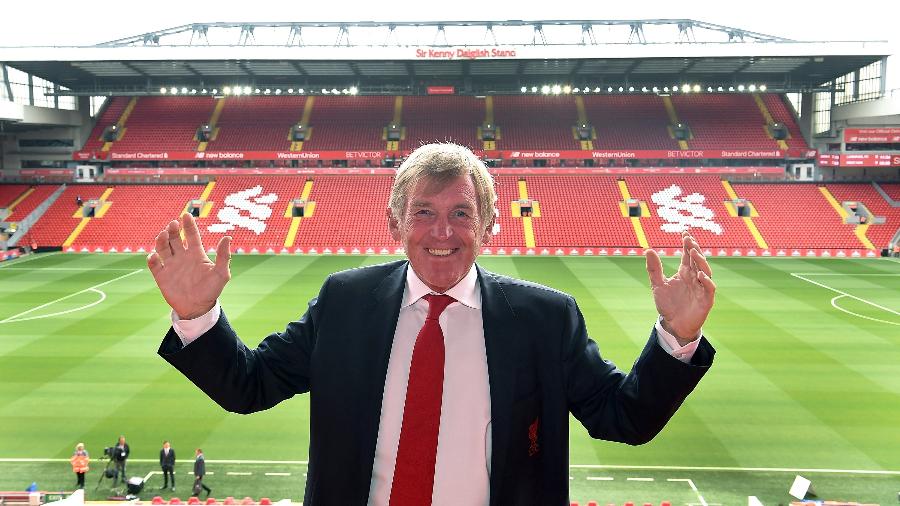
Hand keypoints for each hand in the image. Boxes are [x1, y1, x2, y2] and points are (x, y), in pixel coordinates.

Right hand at [147, 213, 230, 318]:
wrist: (197, 308)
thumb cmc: (211, 291)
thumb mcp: (221, 274)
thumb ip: (224, 256)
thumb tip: (227, 238)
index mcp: (196, 254)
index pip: (192, 235)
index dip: (188, 225)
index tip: (186, 215)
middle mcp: (183, 257)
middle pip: (175, 238)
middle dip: (173, 230)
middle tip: (173, 225)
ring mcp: (171, 265)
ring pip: (163, 247)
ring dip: (161, 240)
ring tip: (163, 235)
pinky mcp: (161, 276)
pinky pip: (154, 264)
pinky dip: (152, 259)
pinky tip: (155, 256)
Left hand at [644, 231, 715, 345]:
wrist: (673, 324)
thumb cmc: (668, 304)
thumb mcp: (657, 285)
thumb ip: (654, 269)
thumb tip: (648, 250)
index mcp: (685, 272)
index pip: (688, 255)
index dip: (687, 244)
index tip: (685, 232)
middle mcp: (695, 278)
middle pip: (697, 260)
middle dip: (694, 249)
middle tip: (689, 239)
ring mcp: (702, 288)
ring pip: (705, 271)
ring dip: (700, 261)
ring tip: (693, 252)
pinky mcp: (706, 300)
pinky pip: (709, 288)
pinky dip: (706, 281)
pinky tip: (700, 274)